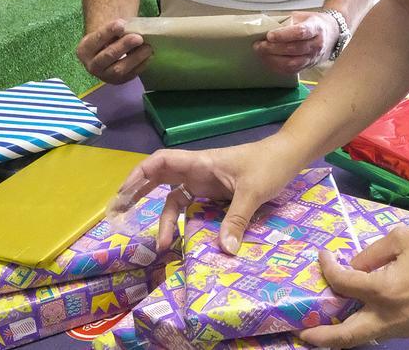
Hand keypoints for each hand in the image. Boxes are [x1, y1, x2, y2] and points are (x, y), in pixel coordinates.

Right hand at [76, 18, 151, 83]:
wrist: (108, 51)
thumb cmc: (108, 38)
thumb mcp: (106, 31)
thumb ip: (116, 29)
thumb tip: (132, 28)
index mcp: (85, 49)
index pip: (97, 39)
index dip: (109, 31)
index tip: (121, 24)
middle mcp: (92, 65)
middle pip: (108, 56)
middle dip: (124, 46)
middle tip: (138, 38)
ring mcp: (104, 76)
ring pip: (119, 69)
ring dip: (135, 58)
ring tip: (148, 48)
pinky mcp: (117, 82)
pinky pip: (129, 75)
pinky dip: (140, 65)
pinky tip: (149, 56)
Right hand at [112, 135, 300, 250]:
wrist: (289, 156)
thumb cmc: (268, 163)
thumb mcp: (253, 191)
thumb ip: (236, 219)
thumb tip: (224, 251)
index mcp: (201, 163)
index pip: (162, 162)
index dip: (139, 175)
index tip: (123, 195)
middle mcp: (199, 172)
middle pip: (161, 180)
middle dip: (139, 195)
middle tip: (120, 216)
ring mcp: (207, 183)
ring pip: (177, 199)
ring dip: (166, 219)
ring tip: (163, 245)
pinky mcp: (217, 194)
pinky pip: (193, 208)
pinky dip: (184, 222)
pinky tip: (181, 240)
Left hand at [254, 11, 337, 73]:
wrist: (331, 34)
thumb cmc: (313, 23)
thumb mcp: (301, 16)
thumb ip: (285, 21)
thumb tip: (263, 25)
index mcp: (316, 27)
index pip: (300, 33)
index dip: (283, 35)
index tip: (269, 35)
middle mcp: (317, 44)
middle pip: (294, 49)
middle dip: (273, 48)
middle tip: (258, 45)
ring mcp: (313, 58)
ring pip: (292, 63)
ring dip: (273, 59)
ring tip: (261, 53)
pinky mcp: (308, 66)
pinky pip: (291, 71)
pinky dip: (277, 67)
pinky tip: (268, 60)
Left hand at [300, 226, 408, 346]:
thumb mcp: (401, 238)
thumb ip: (372, 253)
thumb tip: (354, 266)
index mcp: (384, 290)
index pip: (343, 283)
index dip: (327, 267)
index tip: (324, 255)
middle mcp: (390, 317)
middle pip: (347, 337)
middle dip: (320, 338)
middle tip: (301, 332)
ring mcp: (404, 330)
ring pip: (366, 336)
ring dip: (345, 332)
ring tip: (328, 323)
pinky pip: (385, 330)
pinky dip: (369, 323)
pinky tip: (363, 310)